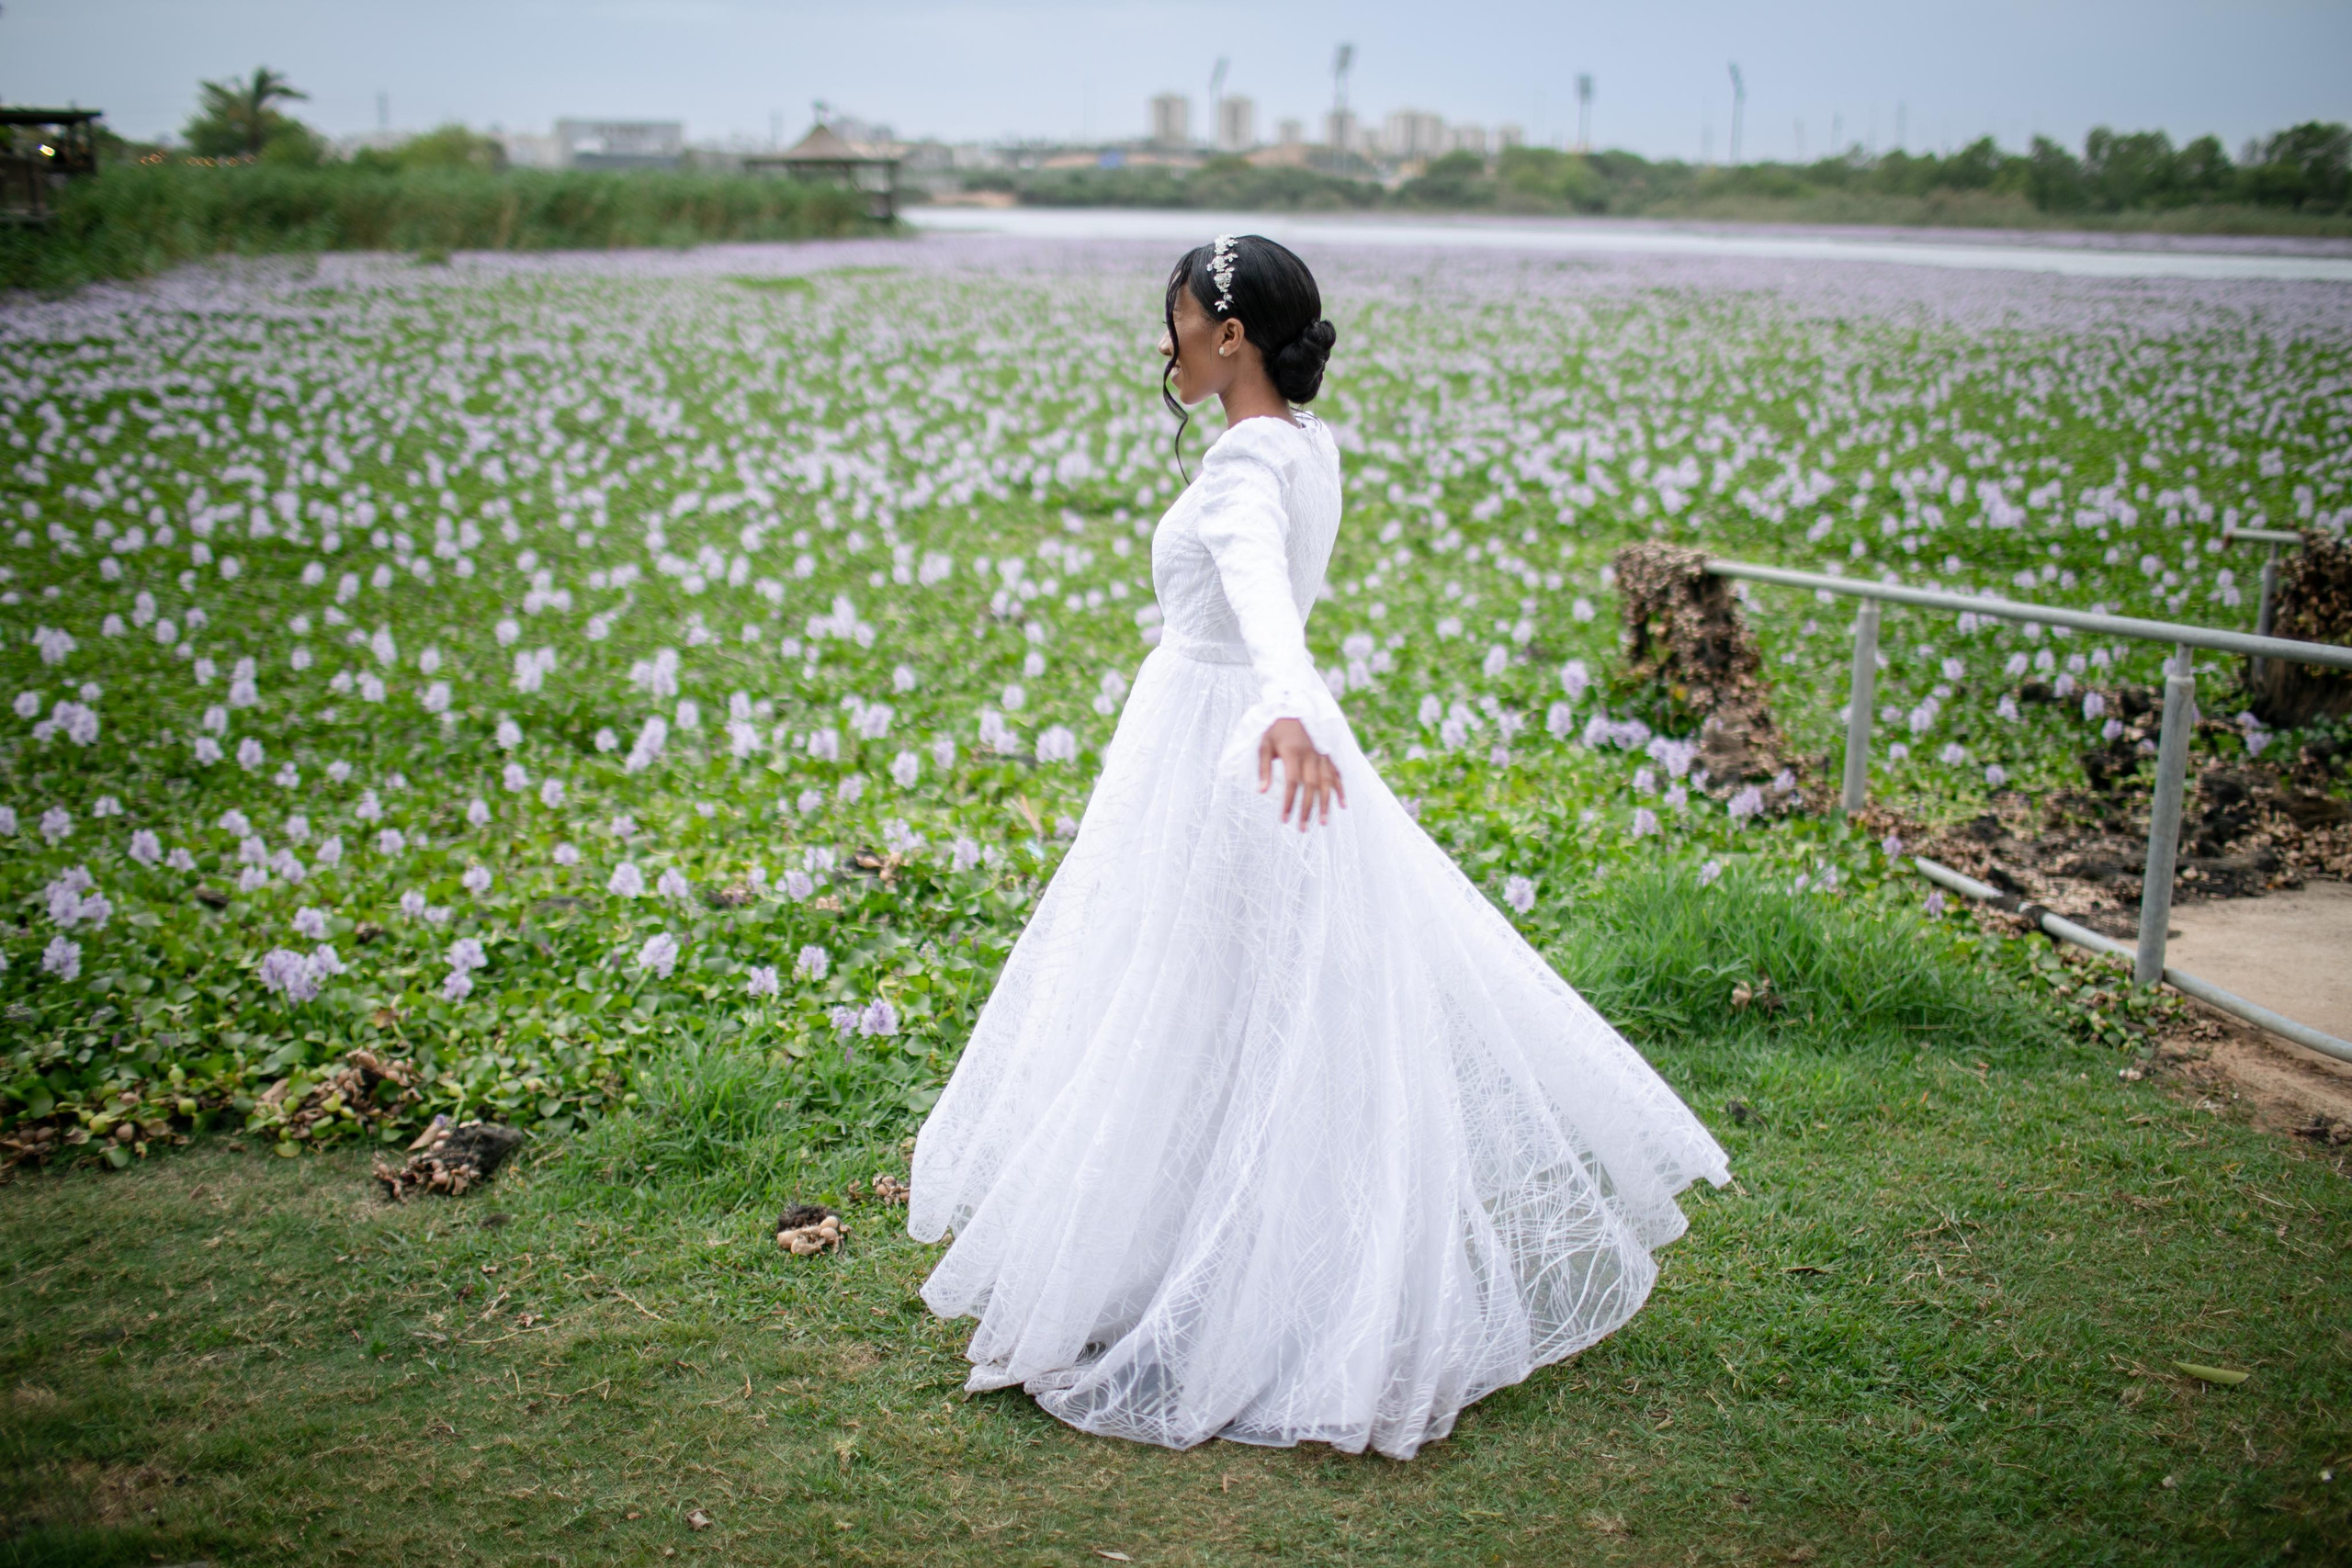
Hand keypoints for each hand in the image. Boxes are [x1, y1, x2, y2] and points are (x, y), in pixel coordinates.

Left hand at [1258, 717, 1346, 832]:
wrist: (1294, 705)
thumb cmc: (1275, 727)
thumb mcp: (1264, 744)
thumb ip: (1263, 768)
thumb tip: (1261, 792)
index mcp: (1293, 753)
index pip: (1291, 783)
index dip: (1288, 802)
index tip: (1284, 819)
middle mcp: (1310, 756)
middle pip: (1311, 787)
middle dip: (1307, 809)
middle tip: (1303, 829)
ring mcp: (1322, 755)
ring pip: (1327, 783)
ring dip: (1325, 804)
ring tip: (1323, 822)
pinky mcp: (1328, 754)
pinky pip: (1337, 773)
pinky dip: (1340, 789)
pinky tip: (1342, 805)